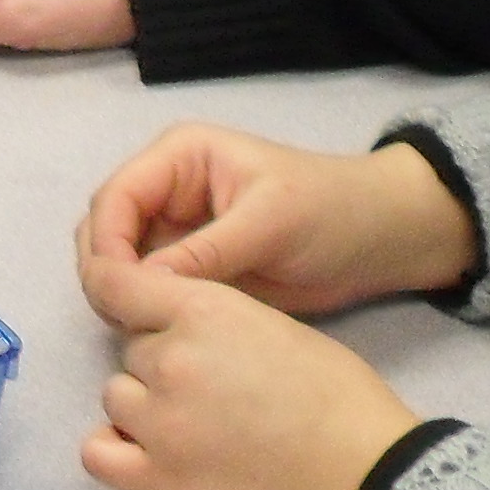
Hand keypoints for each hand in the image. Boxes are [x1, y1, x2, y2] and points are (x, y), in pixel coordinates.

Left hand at [77, 244, 420, 489]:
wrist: (360, 475)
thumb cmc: (337, 397)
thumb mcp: (275, 324)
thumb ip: (213, 318)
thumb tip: (178, 326)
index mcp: (202, 313)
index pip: (115, 283)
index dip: (115, 288)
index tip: (120, 298)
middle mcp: (169, 361)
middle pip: (131, 348)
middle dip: (161, 359)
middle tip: (211, 384)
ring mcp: (158, 424)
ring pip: (116, 396)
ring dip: (144, 404)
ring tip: (194, 422)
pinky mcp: (156, 480)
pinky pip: (97, 454)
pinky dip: (115, 449)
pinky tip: (148, 451)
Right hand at [83, 126, 476, 317]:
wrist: (383, 241)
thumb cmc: (331, 212)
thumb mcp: (269, 225)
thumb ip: (204, 252)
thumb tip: (141, 285)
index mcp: (180, 157)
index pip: (115, 197)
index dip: (107, 243)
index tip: (118, 291)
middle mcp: (168, 189)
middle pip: (107, 230)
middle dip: (107, 270)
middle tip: (125, 318)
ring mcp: (178, 230)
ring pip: (122, 263)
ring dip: (123, 293)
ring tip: (142, 330)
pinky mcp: (193, 268)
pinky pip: (151, 288)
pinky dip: (146, 309)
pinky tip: (160, 333)